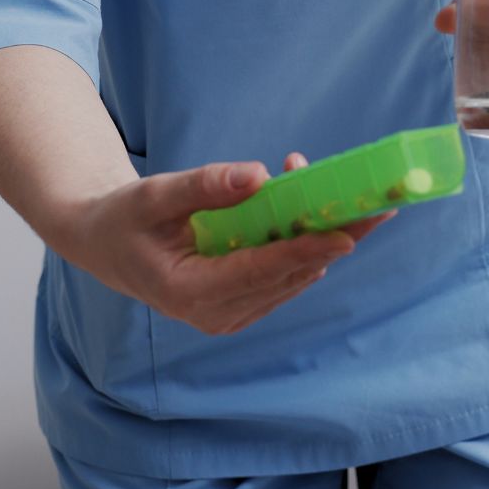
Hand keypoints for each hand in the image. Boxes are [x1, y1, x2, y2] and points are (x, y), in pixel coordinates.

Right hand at [55, 155, 391, 335]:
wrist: (107, 244)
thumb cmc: (125, 217)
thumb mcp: (154, 194)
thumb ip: (204, 186)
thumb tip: (260, 174)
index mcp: (189, 292)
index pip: (260, 271)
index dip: (305, 250)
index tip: (346, 234)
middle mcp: (215, 313)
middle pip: (290, 273)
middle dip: (335, 236)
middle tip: (381, 203)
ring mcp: (230, 314)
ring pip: (295, 275)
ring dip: (322, 234)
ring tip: (349, 192)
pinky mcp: (242, 304)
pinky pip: (285, 274)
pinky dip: (303, 240)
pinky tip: (311, 204)